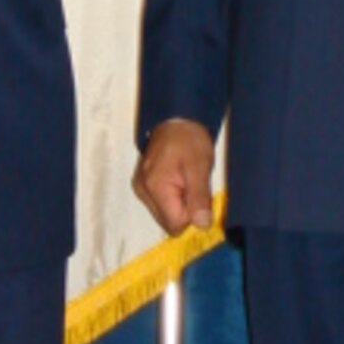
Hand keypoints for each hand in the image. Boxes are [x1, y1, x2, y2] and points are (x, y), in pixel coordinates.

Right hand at [133, 119, 215, 233]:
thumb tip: (201, 224)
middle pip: (168, 222)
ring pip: (165, 215)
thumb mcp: (200, 167)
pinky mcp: (143, 186)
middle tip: (193, 186)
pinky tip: (178, 181)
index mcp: (155, 187)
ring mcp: (141, 189)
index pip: (175, 224)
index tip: (200, 197)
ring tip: (186, 181)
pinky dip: (173, 198)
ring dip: (180, 204)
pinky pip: (161, 205)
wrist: (175, 119)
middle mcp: (143, 191)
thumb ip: (200, 198)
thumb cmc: (188, 139)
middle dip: (185, 210)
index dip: (192, 215)